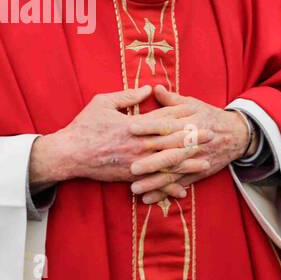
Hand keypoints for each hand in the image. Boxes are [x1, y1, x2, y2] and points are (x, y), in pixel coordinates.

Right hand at [29, 86, 209, 186]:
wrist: (69, 154)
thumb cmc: (84, 126)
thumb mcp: (103, 102)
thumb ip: (127, 95)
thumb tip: (148, 89)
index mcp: (133, 126)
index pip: (162, 120)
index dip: (182, 117)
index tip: (197, 113)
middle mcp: (137, 146)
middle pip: (171, 142)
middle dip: (192, 139)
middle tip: (211, 135)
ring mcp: (135, 164)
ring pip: (166, 165)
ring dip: (187, 164)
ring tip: (206, 163)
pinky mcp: (129, 177)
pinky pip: (152, 183)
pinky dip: (168, 187)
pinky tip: (182, 190)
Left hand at [126, 86, 251, 203]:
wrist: (236, 134)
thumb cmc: (208, 116)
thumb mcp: (192, 104)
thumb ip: (171, 99)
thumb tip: (153, 88)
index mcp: (188, 122)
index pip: (166, 123)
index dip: (148, 125)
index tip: (130, 127)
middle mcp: (191, 142)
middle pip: (169, 152)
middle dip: (151, 161)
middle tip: (131, 166)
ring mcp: (194, 159)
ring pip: (172, 172)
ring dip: (154, 182)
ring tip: (134, 188)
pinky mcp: (197, 173)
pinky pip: (179, 184)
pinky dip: (165, 192)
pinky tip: (148, 199)